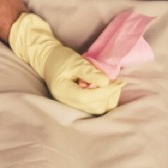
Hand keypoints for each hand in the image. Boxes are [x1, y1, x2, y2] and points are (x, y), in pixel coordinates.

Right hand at [8, 12, 123, 115]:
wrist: (49, 60)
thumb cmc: (60, 58)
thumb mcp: (75, 61)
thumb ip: (89, 72)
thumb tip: (106, 82)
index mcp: (63, 91)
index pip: (86, 98)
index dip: (105, 92)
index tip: (119, 82)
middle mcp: (67, 102)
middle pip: (94, 107)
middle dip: (109, 95)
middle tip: (118, 81)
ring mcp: (73, 104)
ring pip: (97, 109)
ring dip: (109, 98)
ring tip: (113, 83)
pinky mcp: (78, 103)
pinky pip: (95, 105)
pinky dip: (105, 98)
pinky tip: (107, 88)